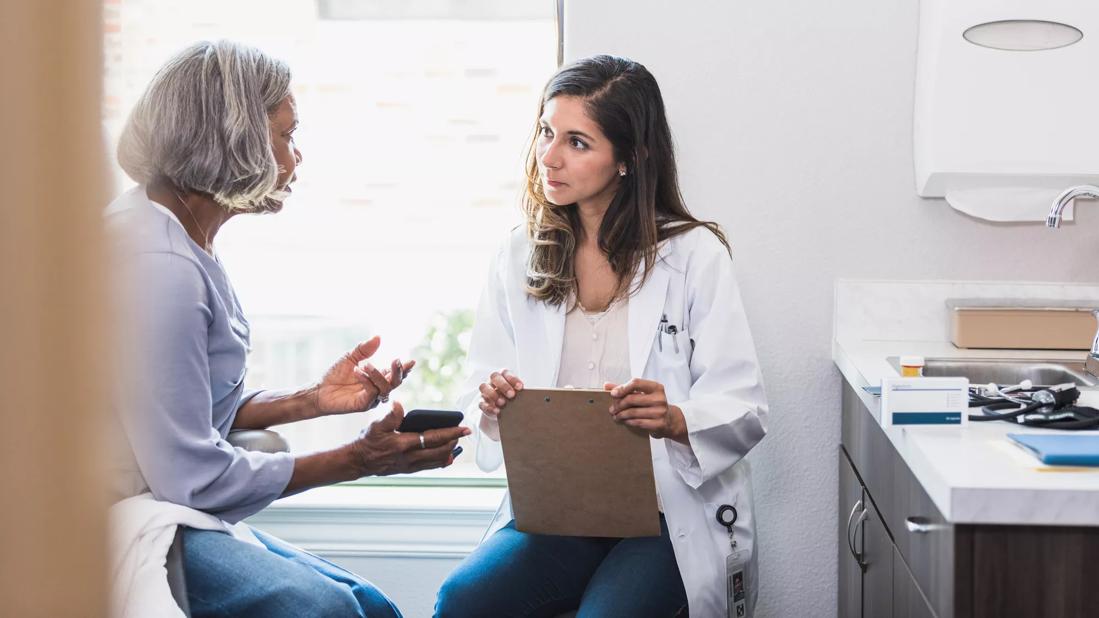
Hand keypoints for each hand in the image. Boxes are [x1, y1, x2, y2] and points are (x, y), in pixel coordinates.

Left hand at [315, 336, 415, 416]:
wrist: (320, 390)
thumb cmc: (336, 375)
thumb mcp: (351, 357)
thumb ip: (365, 349)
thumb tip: (378, 337)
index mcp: (378, 377)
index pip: (396, 374)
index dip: (404, 368)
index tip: (411, 361)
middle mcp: (378, 388)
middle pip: (395, 382)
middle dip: (399, 372)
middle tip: (396, 360)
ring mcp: (371, 398)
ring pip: (385, 388)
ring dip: (377, 374)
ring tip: (365, 364)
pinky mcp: (363, 405)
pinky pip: (371, 393)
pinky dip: (366, 380)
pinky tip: (357, 371)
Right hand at [345, 402, 469, 476]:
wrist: (358, 462)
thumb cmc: (367, 441)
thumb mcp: (376, 425)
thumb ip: (390, 415)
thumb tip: (400, 404)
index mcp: (404, 444)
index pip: (434, 438)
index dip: (452, 433)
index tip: (464, 429)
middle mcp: (410, 457)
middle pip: (440, 450)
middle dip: (454, 442)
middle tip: (463, 434)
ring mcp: (410, 465)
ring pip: (437, 460)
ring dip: (449, 452)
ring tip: (457, 443)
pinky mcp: (408, 470)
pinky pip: (429, 466)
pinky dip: (440, 461)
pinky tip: (446, 457)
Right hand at [478, 369, 523, 419]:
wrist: (502, 411)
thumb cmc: (512, 399)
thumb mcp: (517, 394)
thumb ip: (521, 392)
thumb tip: (531, 396)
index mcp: (503, 376)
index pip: (506, 373)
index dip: (513, 379)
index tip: (520, 387)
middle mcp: (493, 381)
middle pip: (494, 376)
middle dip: (503, 385)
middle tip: (512, 395)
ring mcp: (485, 391)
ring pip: (484, 387)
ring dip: (493, 395)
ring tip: (503, 403)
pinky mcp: (481, 402)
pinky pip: (481, 403)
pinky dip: (489, 407)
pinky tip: (497, 411)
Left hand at [606, 379, 687, 441]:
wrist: (670, 420)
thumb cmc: (653, 404)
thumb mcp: (642, 393)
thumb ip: (625, 389)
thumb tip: (606, 385)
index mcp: (656, 387)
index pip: (636, 383)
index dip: (622, 388)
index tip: (612, 394)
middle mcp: (659, 398)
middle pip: (632, 399)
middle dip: (619, 404)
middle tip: (612, 409)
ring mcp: (660, 412)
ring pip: (633, 412)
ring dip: (621, 415)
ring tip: (616, 416)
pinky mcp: (659, 424)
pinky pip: (638, 422)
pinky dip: (628, 422)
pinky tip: (625, 421)